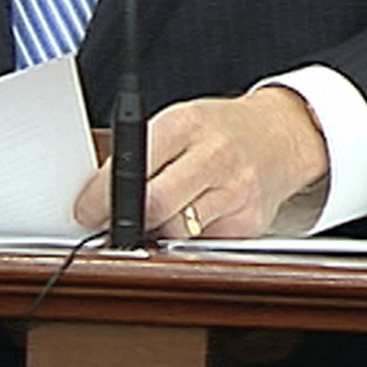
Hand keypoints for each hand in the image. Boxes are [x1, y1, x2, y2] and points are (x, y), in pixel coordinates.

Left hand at [73, 86, 329, 239]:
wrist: (281, 134)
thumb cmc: (219, 129)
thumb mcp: (179, 122)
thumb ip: (142, 152)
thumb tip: (95, 194)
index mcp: (186, 123)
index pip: (134, 165)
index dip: (102, 196)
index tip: (86, 211)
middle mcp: (214, 154)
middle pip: (155, 205)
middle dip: (127, 220)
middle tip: (115, 222)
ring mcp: (236, 190)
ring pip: (177, 232)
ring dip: (159, 233)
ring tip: (161, 217)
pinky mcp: (251, 222)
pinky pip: (203, 245)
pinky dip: (189, 240)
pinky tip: (195, 219)